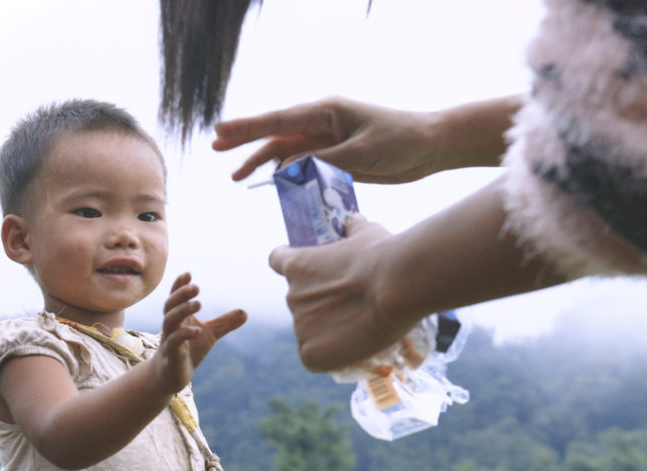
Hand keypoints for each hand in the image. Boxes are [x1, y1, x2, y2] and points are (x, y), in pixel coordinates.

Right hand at [155, 273, 246, 393]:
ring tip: (197, 304)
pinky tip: (196, 330)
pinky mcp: (171, 355)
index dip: (179, 285)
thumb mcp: (210, 335)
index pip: (175, 297)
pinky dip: (183, 334)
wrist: (173, 375)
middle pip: (170, 306)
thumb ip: (224, 323)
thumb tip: (245, 313)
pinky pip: (174, 342)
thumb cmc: (189, 350)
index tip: (188, 274)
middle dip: (181, 295)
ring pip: (169, 321)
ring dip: (182, 311)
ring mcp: (169, 340)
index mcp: (178, 317)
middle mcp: (171, 326)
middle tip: (196, 287)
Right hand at [212, 96, 441, 183]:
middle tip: (215, 147)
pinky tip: (269, 182)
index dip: (248, 127)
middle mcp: (322, 123)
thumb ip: (321, 161)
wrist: (431, 147)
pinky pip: (302, 165)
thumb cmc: (400, 141)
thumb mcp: (359, 153)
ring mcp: (326, 141)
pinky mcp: (335, 158)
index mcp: (326, 111)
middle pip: (275, 133)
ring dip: (261, 162)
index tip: (221, 131)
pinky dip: (285, 173)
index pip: (279, 120)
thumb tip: (285, 168)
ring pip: (285, 151)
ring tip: (236, 177)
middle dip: (244, 141)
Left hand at [268, 214, 418, 371]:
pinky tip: (354, 348)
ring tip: (361, 327)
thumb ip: (354, 229)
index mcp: (297, 265)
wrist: (395, 285)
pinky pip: (315, 358)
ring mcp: (300, 326)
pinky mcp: (311, 354)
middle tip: (352, 306)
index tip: (309, 273)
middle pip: (300, 303)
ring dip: (329, 331)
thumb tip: (354, 221)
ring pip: (311, 332)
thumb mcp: (367, 234)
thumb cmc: (382, 255)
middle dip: (321, 305)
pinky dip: (331, 357)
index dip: (294, 268)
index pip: (277, 261)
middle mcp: (292, 296)